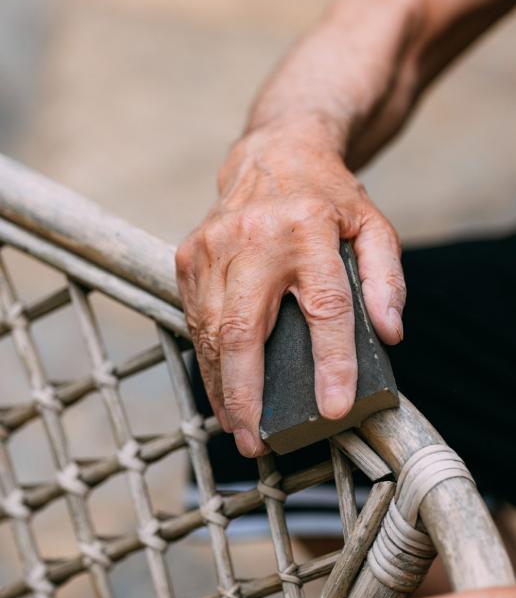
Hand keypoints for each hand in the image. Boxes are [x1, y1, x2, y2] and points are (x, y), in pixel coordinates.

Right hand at [175, 121, 404, 456]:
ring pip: (209, 332)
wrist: (274, 156)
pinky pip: (193, 319)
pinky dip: (205, 360)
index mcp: (309, 230)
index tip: (334, 409)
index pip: (324, 307)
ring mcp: (214, 247)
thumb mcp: (373, 227)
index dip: (331, 363)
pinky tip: (220, 388)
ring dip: (221, 386)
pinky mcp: (189, 255)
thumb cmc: (327, 198)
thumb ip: (387, 278)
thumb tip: (388, 333)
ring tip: (238, 426)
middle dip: (246, 394)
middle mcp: (254, 237)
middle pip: (242, 329)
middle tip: (256, 441)